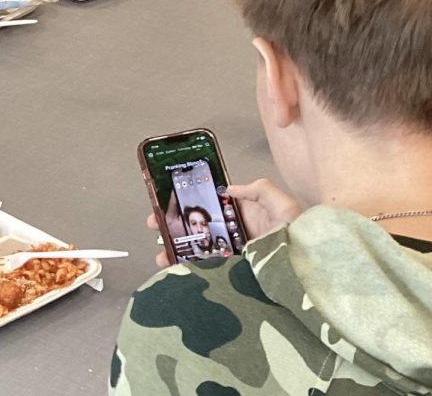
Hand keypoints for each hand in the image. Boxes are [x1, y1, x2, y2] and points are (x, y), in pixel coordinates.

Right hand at [145, 179, 301, 267]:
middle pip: (197, 229)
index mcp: (243, 216)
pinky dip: (188, 272)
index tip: (167, 202)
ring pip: (197, 252)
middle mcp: (234, 236)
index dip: (187, 203)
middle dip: (172, 226)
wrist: (309, 271)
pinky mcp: (233, 275)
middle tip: (155, 225)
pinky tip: (174, 271)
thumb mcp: (281, 204)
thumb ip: (258, 190)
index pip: (209, 206)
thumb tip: (229, 188)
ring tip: (161, 255)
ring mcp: (232, 257)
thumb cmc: (299, 235)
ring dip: (175, 251)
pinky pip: (206, 272)